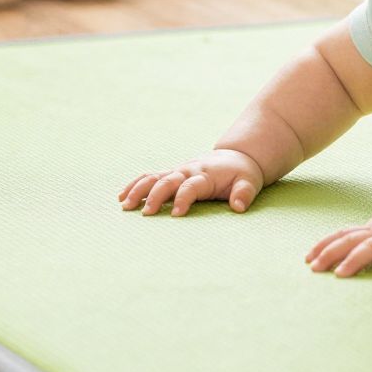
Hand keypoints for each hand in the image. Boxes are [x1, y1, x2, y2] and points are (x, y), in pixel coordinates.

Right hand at [119, 148, 266, 216]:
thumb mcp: (249, 182)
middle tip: (146, 213)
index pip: (191, 186)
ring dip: (138, 189)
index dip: (184, 199)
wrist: (236, 157)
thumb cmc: (242, 174)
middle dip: (156, 196)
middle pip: (168, 181)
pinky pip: (150, 177)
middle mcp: (188, 171)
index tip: (176, 215)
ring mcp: (177, 172)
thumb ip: (244, 193)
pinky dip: (135, 185)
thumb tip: (238, 206)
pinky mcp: (171, 174)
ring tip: (125, 205)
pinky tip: (122, 197)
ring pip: (154, 177)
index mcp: (206, 175)